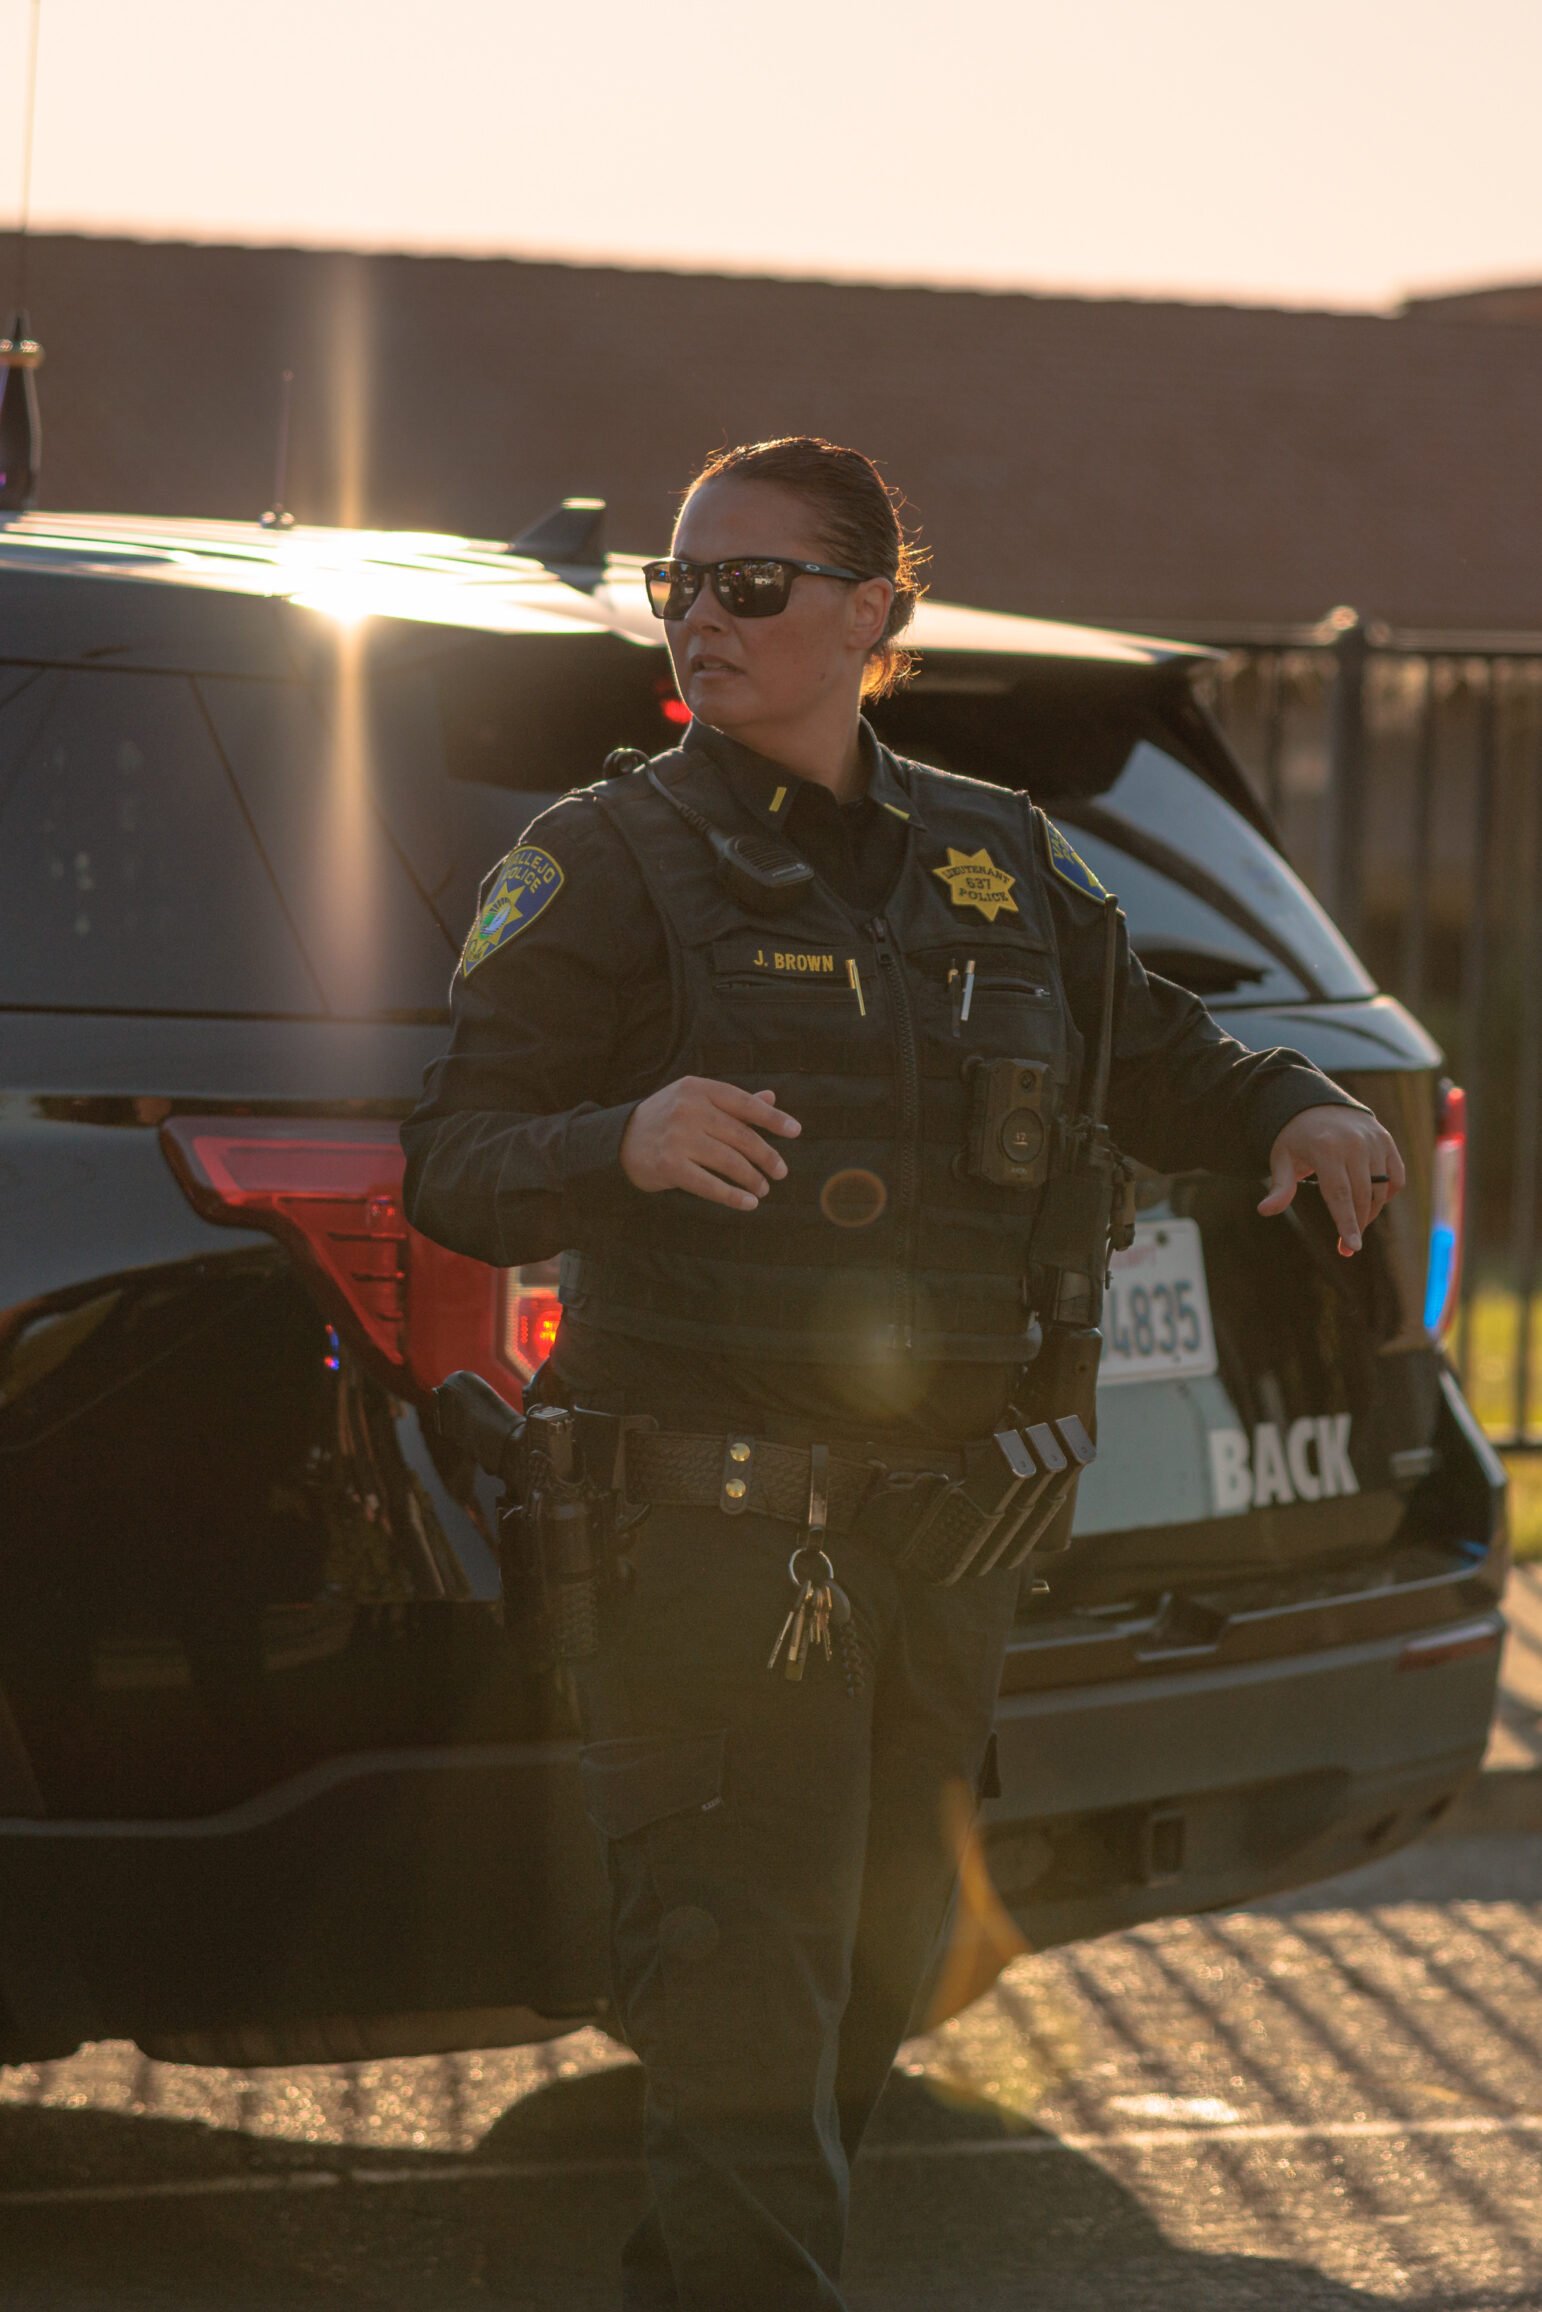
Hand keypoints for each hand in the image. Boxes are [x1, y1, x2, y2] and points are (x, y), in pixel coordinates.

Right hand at [620, 1077, 801, 1210]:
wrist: (619, 1140)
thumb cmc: (666, 1118)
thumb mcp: (696, 1100)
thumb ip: (733, 1102)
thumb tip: (771, 1097)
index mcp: (698, 1088)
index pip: (744, 1102)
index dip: (773, 1118)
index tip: (796, 1131)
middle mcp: (688, 1110)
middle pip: (741, 1135)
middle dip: (766, 1156)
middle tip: (780, 1171)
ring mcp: (677, 1138)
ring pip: (729, 1161)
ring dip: (752, 1178)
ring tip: (764, 1188)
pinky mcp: (669, 1166)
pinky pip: (710, 1185)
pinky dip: (733, 1196)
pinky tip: (748, 1203)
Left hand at [1258, 1103, 1405, 1255]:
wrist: (1315, 1102)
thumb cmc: (1295, 1138)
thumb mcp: (1282, 1159)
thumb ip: (1280, 1187)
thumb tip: (1264, 1211)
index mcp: (1326, 1149)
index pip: (1340, 1195)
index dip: (1347, 1223)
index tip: (1353, 1247)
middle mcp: (1354, 1143)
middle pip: (1362, 1196)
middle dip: (1357, 1225)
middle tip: (1347, 1246)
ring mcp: (1373, 1140)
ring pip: (1381, 1189)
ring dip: (1372, 1211)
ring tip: (1357, 1222)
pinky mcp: (1385, 1139)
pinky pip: (1397, 1175)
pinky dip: (1389, 1192)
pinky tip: (1375, 1200)